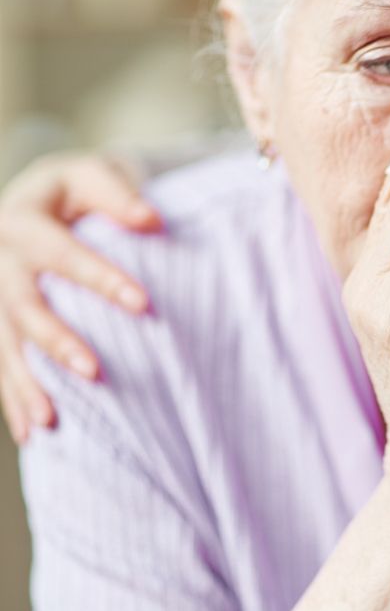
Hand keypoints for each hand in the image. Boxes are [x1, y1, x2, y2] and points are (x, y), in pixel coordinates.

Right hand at [0, 154, 159, 443]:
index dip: (102, 278)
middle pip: (25, 306)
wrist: (37, 199)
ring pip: (4, 343)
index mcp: (23, 220)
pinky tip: (32, 433)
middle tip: (95, 372)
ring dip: (27, 383)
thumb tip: (152, 220)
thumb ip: (118, 196)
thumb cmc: (77, 190)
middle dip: (57, 341)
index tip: (145, 305)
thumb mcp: (93, 177)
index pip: (64, 254)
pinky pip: (0, 362)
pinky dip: (14, 397)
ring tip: (51, 421)